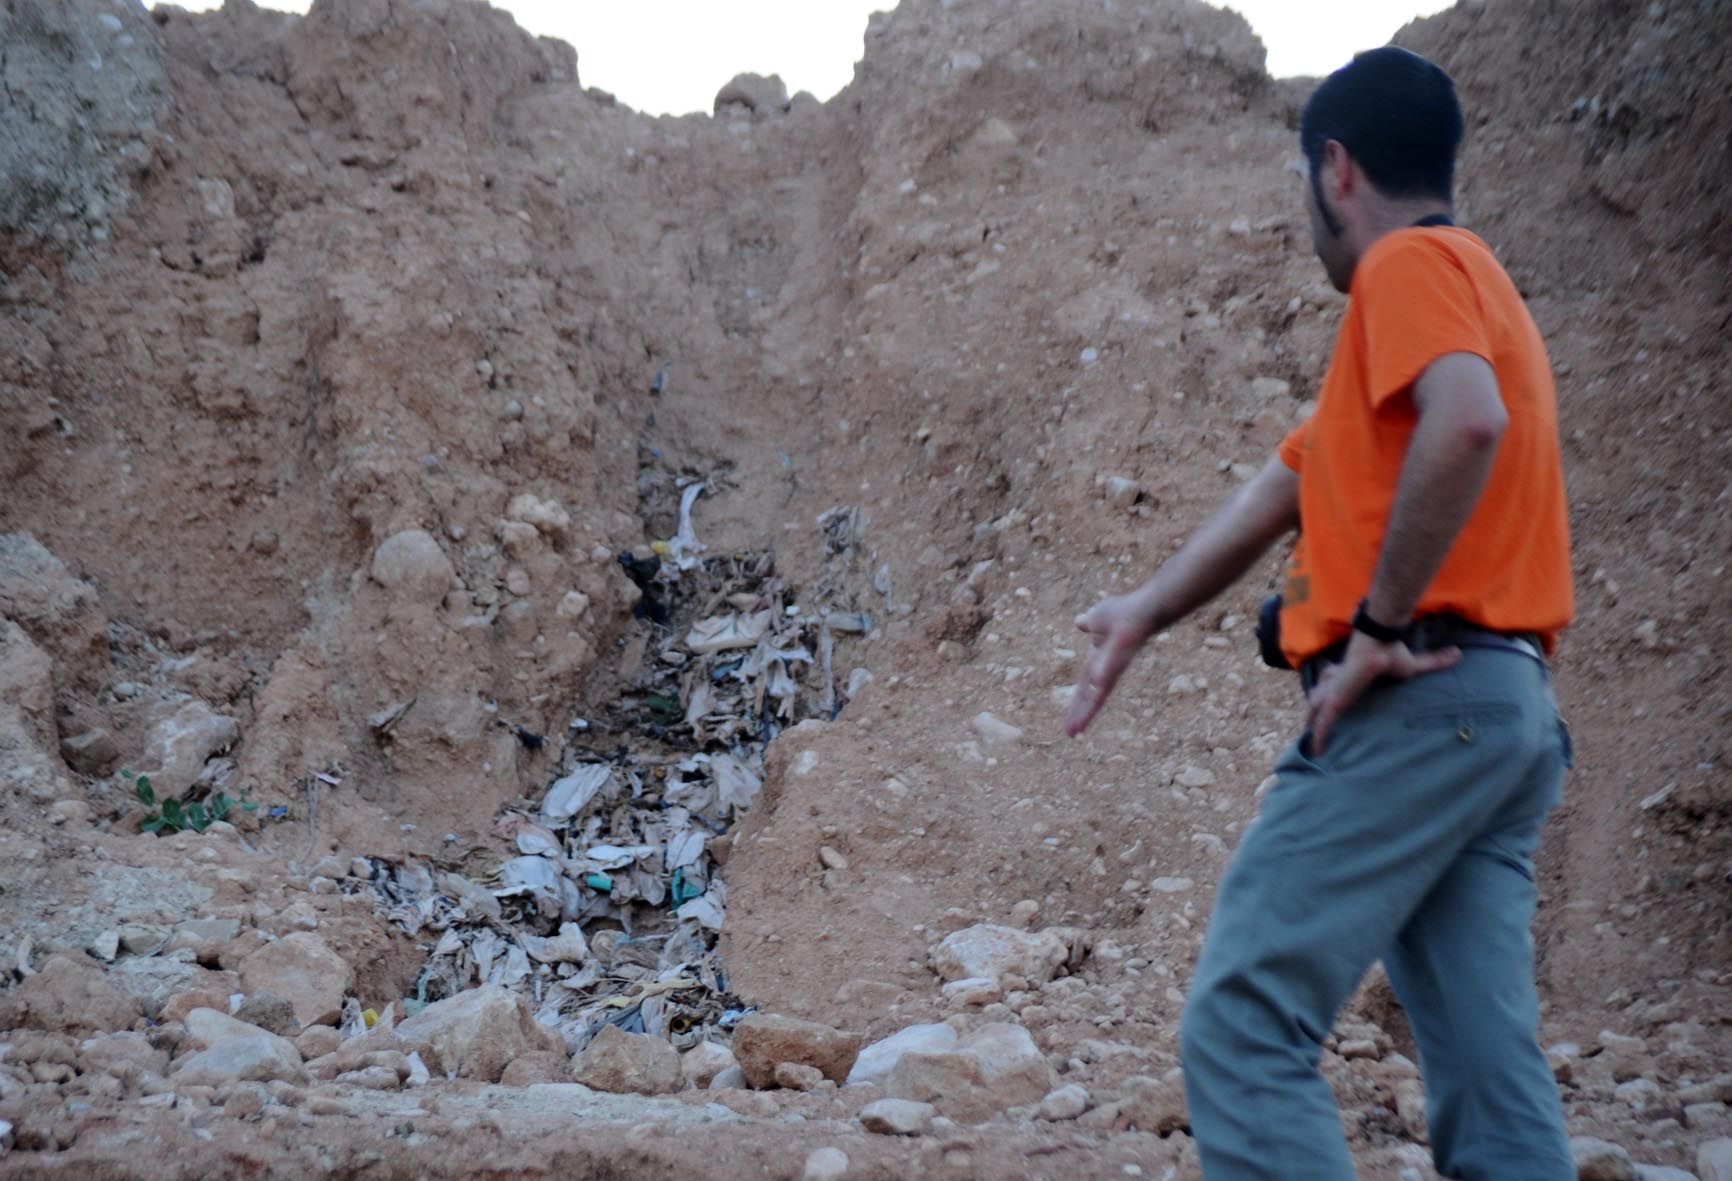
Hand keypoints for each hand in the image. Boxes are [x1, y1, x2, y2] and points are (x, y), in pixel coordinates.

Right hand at [1065, 593, 1155, 736]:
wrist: (1141, 610)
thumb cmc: (1124, 613)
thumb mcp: (1097, 618)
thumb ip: (1088, 624)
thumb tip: (1079, 622)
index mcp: (1098, 661)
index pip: (1084, 687)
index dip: (1075, 703)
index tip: (1069, 721)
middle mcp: (1106, 670)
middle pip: (1089, 696)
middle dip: (1079, 714)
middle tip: (1070, 734)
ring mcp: (1113, 667)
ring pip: (1098, 694)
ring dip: (1087, 712)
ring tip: (1076, 729)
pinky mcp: (1119, 660)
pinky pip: (1109, 671)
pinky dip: (1103, 676)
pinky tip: (1097, 685)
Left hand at [1306, 631, 1460, 753]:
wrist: (1380, 645)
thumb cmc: (1392, 653)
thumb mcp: (1413, 664)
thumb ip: (1433, 661)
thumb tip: (1457, 654)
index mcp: (1350, 674)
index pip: (1334, 682)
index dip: (1330, 691)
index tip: (1332, 703)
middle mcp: (1337, 682)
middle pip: (1318, 697)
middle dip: (1315, 711)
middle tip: (1314, 727)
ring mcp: (1333, 691)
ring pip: (1315, 710)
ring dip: (1312, 725)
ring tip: (1311, 743)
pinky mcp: (1334, 700)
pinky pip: (1322, 722)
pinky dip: (1319, 737)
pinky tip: (1318, 752)